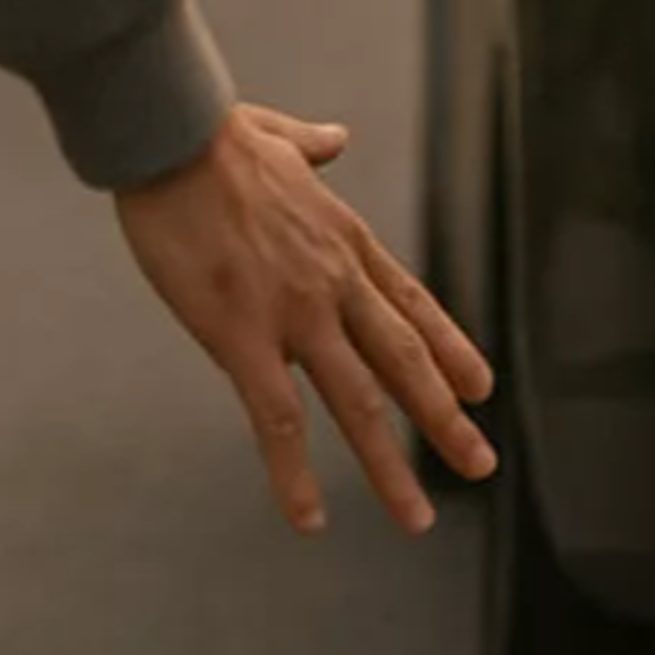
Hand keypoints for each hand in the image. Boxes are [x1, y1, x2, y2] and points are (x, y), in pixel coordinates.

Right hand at [115, 103, 497, 535]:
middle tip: (481, 464)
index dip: (451, 350)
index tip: (482, 387)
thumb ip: (314, 146)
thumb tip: (335, 136)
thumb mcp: (280, 137)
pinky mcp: (241, 335)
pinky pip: (276, 420)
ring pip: (358, 403)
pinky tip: (308, 520)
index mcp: (345, 241)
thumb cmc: (213, 136)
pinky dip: (294, 474)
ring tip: (417, 518)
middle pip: (405, 362)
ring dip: (390, 466)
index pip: (413, 307)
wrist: (172, 135)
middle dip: (446, 419)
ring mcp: (295, 312)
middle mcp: (335, 282)